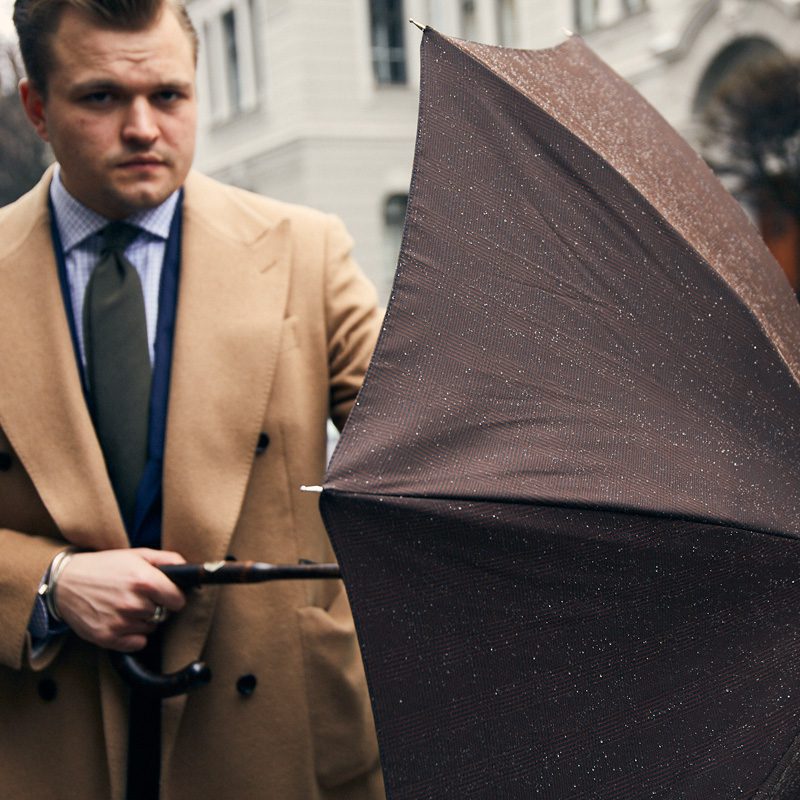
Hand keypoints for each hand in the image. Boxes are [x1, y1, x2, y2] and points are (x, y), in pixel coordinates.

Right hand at [55, 548, 186, 651]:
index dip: (175, 597)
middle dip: (156, 606)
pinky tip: (120, 620)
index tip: (168, 595)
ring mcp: (120, 622)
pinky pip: (138, 643)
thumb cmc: (104, 567)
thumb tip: (189, 568)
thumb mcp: (137, 554)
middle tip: (139, 596)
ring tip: (125, 605)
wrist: (65, 582)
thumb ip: (167, 559)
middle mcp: (133, 603)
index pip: (178, 601)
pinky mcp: (108, 638)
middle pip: (163, 614)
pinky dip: (133, 635)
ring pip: (150, 628)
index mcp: (144, 580)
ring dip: (143, 620)